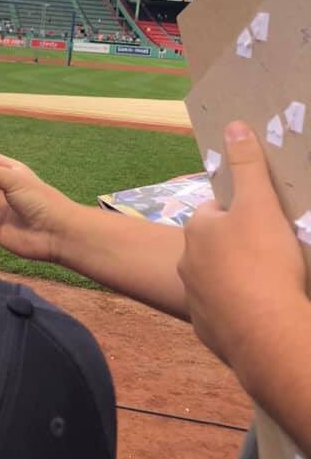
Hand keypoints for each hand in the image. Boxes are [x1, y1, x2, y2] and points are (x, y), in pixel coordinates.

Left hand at [178, 121, 306, 370]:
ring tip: (270, 283)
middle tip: (272, 253)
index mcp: (197, 230)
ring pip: (217, 281)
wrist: (267, 333)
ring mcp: (196, 300)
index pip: (214, 211)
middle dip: (237, 247)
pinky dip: (239, 311)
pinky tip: (263, 312)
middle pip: (214, 247)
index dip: (240, 212)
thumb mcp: (260, 204)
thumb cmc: (263, 261)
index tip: (263, 220)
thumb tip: (233, 125)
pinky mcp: (208, 331)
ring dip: (237, 280)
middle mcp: (187, 264)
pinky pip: (224, 314)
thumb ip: (247, 165)